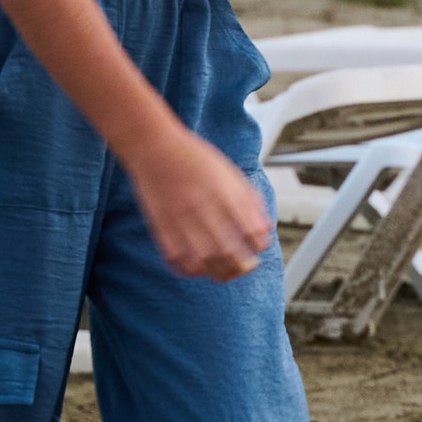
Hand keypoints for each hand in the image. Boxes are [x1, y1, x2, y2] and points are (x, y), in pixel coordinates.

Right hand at [124, 119, 276, 281]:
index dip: (259, 245)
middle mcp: (207, 211)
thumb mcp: (232, 174)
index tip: (257, 245)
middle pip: (233, 254)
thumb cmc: (196, 159)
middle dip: (244, 266)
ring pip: (208, 264)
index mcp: (228, 196)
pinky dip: (193, 271)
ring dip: (222, 272)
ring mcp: (184, 223)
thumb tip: (265, 230)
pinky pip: (180, 263)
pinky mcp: (163, 231)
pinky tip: (199, 266)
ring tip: (226, 270)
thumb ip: (251, 202)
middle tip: (246, 264)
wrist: (156, 149)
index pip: (254, 234)